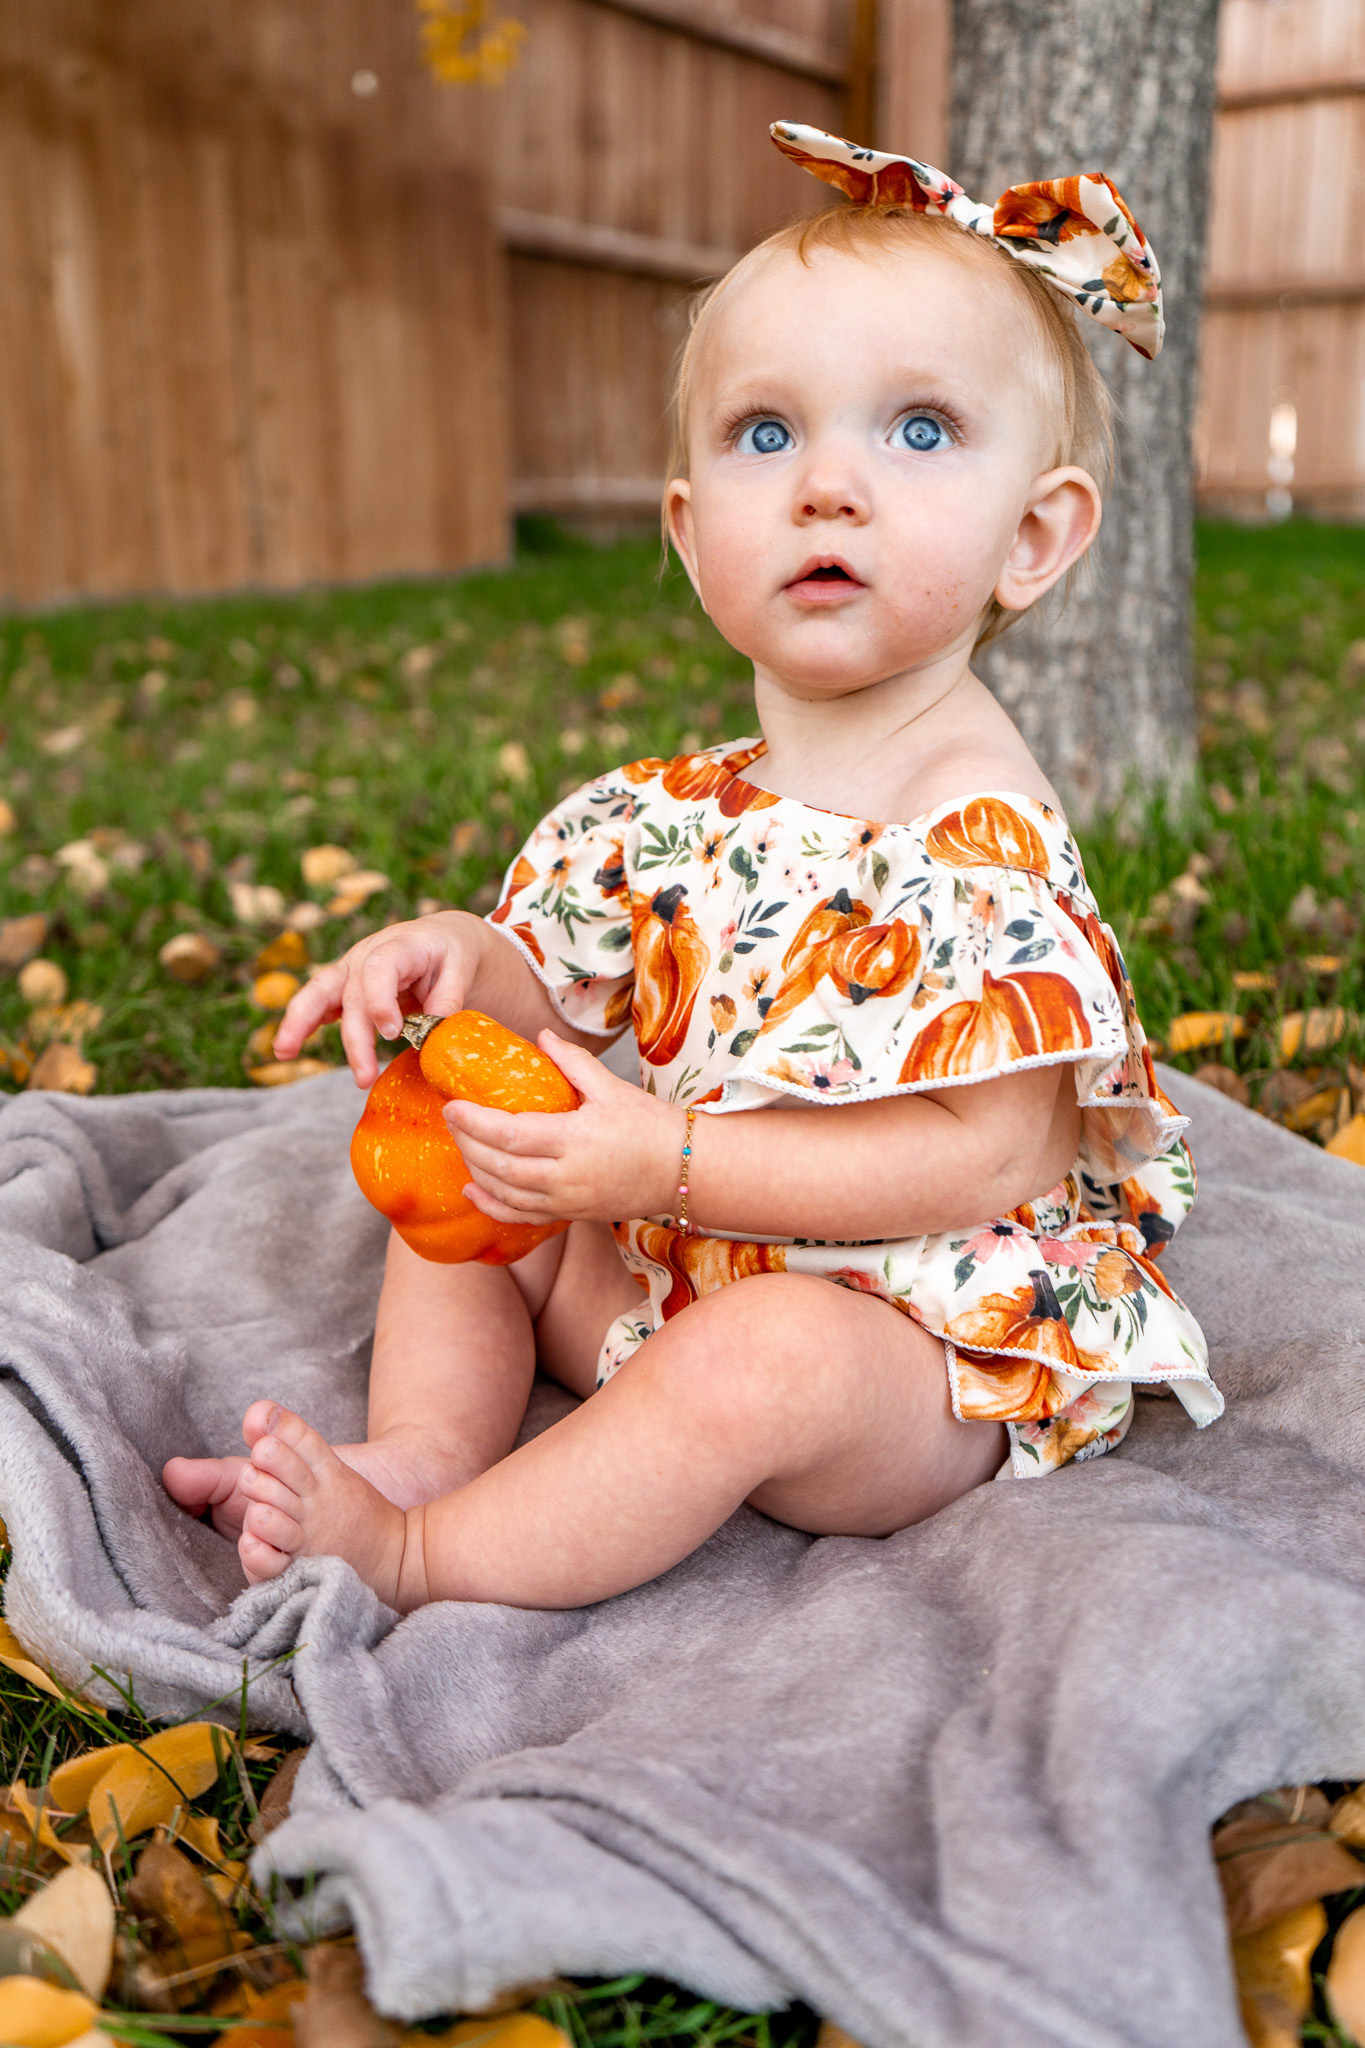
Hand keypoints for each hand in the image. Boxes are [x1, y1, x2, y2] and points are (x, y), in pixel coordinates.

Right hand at [273, 912, 485, 1086]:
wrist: (442, 938)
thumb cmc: (453, 953)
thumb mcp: (463, 967)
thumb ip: (449, 997)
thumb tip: (435, 1029)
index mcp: (400, 945)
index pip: (379, 968)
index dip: (379, 1001)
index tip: (393, 1033)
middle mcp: (367, 954)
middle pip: (350, 993)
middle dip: (354, 1038)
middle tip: (364, 1077)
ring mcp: (351, 969)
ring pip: (319, 991)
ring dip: (300, 1022)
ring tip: (283, 1052)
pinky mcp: (345, 986)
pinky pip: (319, 1002)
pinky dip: (304, 1023)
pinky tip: (289, 1047)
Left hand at [446, 1033, 684, 1225]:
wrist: (683, 1170)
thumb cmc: (650, 1126)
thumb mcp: (611, 1086)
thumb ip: (571, 1062)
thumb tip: (539, 1035)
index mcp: (575, 1139)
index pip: (509, 1134)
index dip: (474, 1122)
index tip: (452, 1106)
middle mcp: (566, 1176)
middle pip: (499, 1165)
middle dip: (467, 1143)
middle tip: (451, 1120)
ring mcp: (566, 1201)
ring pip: (505, 1193)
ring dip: (476, 1170)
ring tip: (461, 1145)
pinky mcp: (570, 1215)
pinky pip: (521, 1217)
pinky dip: (492, 1206)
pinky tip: (472, 1190)